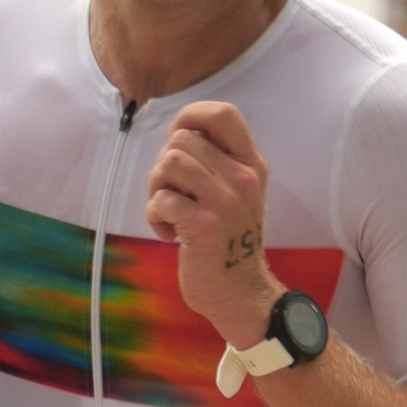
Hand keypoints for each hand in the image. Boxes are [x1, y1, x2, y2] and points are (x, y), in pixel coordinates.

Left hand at [149, 101, 281, 352]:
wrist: (240, 293)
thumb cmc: (229, 242)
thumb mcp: (237, 194)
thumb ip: (217, 161)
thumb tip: (178, 134)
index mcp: (251, 165)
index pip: (222, 114)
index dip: (190, 116)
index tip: (176, 141)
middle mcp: (243, 178)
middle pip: (182, 140)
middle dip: (164, 165)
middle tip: (171, 195)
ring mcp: (225, 202)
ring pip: (169, 163)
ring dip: (157, 188)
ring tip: (168, 212)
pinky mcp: (204, 225)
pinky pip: (161, 199)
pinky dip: (155, 216)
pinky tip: (169, 234)